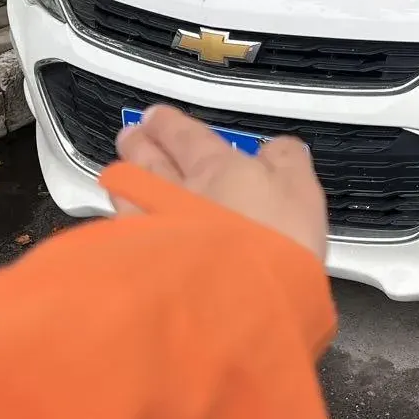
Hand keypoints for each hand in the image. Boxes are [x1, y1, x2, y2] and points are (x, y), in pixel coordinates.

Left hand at [114, 106, 326, 261]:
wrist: (239, 301)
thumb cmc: (276, 244)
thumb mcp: (301, 193)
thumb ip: (286, 162)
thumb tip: (276, 147)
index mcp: (215, 167)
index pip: (185, 135)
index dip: (168, 123)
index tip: (156, 117)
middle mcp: (174, 190)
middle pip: (146, 157)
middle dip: (138, 142)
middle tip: (132, 136)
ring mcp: (149, 226)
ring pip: (124, 190)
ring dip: (122, 177)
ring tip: (120, 172)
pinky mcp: (136, 262)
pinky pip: (118, 231)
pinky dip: (117, 221)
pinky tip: (119, 225)